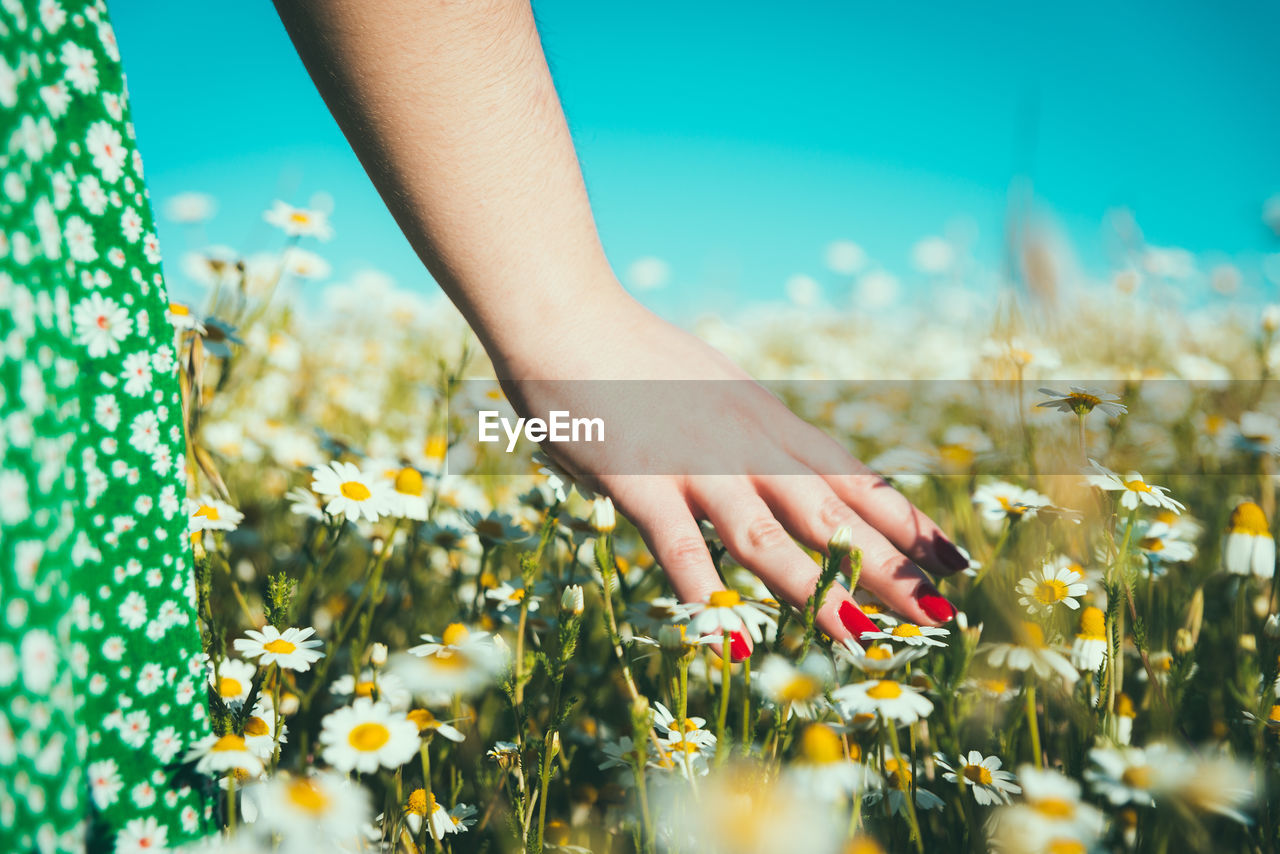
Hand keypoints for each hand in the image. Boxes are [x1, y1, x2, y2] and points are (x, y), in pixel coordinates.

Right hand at [491, 290, 966, 655]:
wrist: (567, 316)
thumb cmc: (635, 357)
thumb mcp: (717, 388)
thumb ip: (750, 433)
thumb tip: (779, 471)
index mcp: (769, 422)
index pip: (854, 479)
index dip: (909, 522)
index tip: (956, 562)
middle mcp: (747, 443)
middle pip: (830, 513)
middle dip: (887, 567)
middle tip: (938, 616)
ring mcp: (695, 462)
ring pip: (767, 534)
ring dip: (814, 589)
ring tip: (860, 638)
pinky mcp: (640, 479)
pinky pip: (677, 546)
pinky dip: (704, 596)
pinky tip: (730, 640)